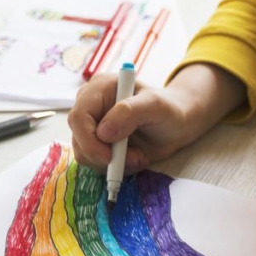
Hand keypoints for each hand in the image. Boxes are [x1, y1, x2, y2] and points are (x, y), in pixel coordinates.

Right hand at [68, 63, 245, 173]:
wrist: (177, 124)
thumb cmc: (169, 109)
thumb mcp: (155, 105)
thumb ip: (130, 112)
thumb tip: (103, 132)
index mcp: (100, 88)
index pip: (79, 116)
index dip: (89, 140)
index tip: (108, 157)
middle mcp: (91, 106)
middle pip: (78, 138)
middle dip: (104, 155)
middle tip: (135, 158)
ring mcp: (93, 125)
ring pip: (85, 154)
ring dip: (113, 163)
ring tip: (138, 156)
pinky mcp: (98, 143)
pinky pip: (96, 163)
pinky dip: (115, 167)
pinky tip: (134, 157)